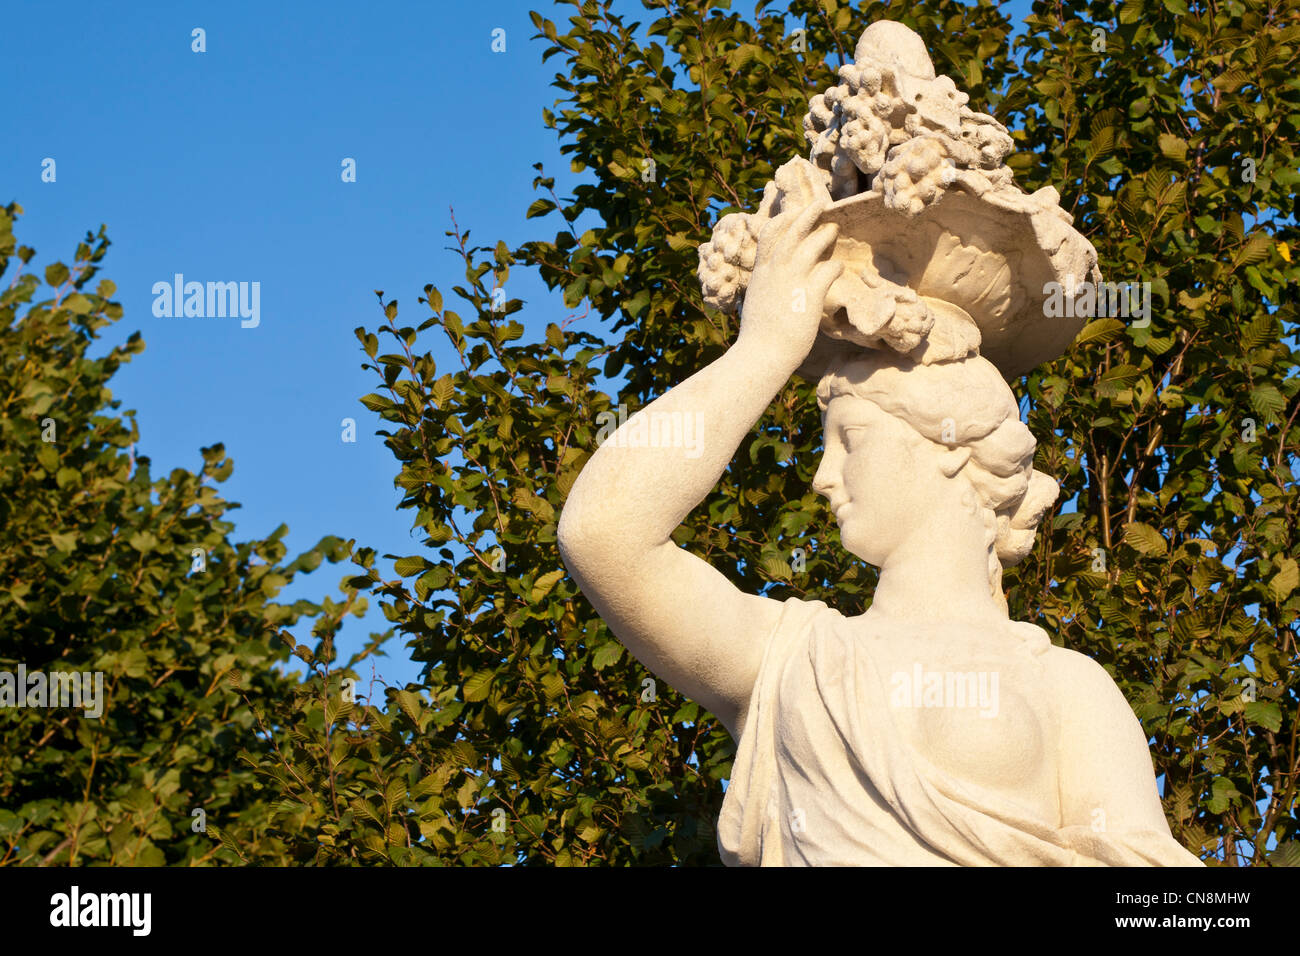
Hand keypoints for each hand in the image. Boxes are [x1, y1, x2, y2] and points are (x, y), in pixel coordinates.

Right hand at [736, 199, 843, 364]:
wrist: (760, 355)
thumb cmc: (758, 336)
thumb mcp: (757, 303)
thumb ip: (766, 288)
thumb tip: (770, 288)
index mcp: (760, 273)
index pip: (769, 234)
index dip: (783, 220)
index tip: (793, 212)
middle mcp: (774, 271)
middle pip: (792, 232)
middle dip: (807, 214)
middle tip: (821, 203)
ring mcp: (792, 281)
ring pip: (810, 246)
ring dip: (824, 234)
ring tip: (834, 228)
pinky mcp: (809, 295)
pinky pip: (827, 271)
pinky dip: (834, 267)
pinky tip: (838, 268)